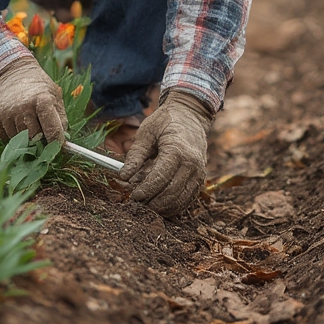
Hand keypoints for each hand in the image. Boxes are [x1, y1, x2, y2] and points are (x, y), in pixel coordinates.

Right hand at [0, 55, 67, 142]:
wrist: (9, 69)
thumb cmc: (36, 83)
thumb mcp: (54, 94)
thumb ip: (60, 117)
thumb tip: (63, 141)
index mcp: (42, 100)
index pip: (53, 132)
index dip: (57, 142)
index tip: (57, 145)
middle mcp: (24, 107)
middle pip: (35, 138)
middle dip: (40, 139)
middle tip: (42, 134)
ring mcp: (8, 113)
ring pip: (20, 139)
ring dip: (26, 137)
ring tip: (28, 124)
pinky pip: (6, 137)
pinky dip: (12, 135)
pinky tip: (16, 123)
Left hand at [120, 91, 211, 217]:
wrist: (190, 116)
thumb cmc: (165, 122)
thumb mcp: (146, 132)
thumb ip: (135, 155)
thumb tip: (123, 176)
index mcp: (177, 150)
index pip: (160, 178)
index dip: (146, 190)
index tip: (133, 196)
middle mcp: (192, 164)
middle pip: (171, 193)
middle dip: (152, 202)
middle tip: (136, 203)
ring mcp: (198, 173)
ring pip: (180, 200)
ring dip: (162, 207)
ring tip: (145, 205)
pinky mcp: (200, 179)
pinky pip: (187, 199)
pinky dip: (173, 206)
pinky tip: (159, 205)